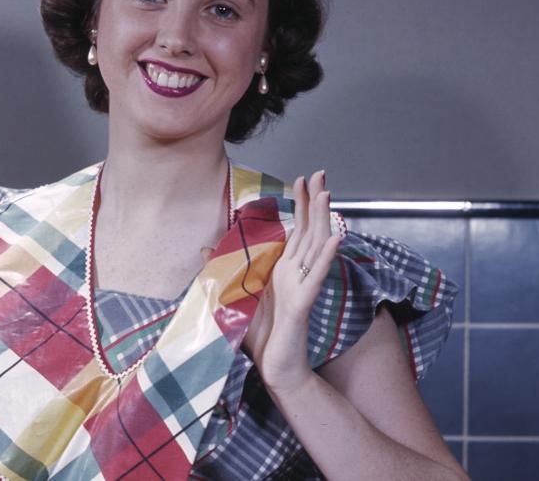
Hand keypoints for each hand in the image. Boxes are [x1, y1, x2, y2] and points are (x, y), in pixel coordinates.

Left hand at [243, 170, 341, 395]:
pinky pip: (317, 276)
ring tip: (328, 194)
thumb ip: (222, 270)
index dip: (301, 205)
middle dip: (314, 202)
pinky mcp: (304, 303)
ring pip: (317, 247)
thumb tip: (202, 248)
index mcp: (284, 270)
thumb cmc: (260, 335)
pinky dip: (327, 257)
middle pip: (310, 230)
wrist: (274, 366)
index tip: (302, 179)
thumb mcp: (233, 295)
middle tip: (320, 173)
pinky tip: (336, 237)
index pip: (297, 230)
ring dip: (323, 219)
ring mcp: (303, 286)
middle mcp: (297, 273)